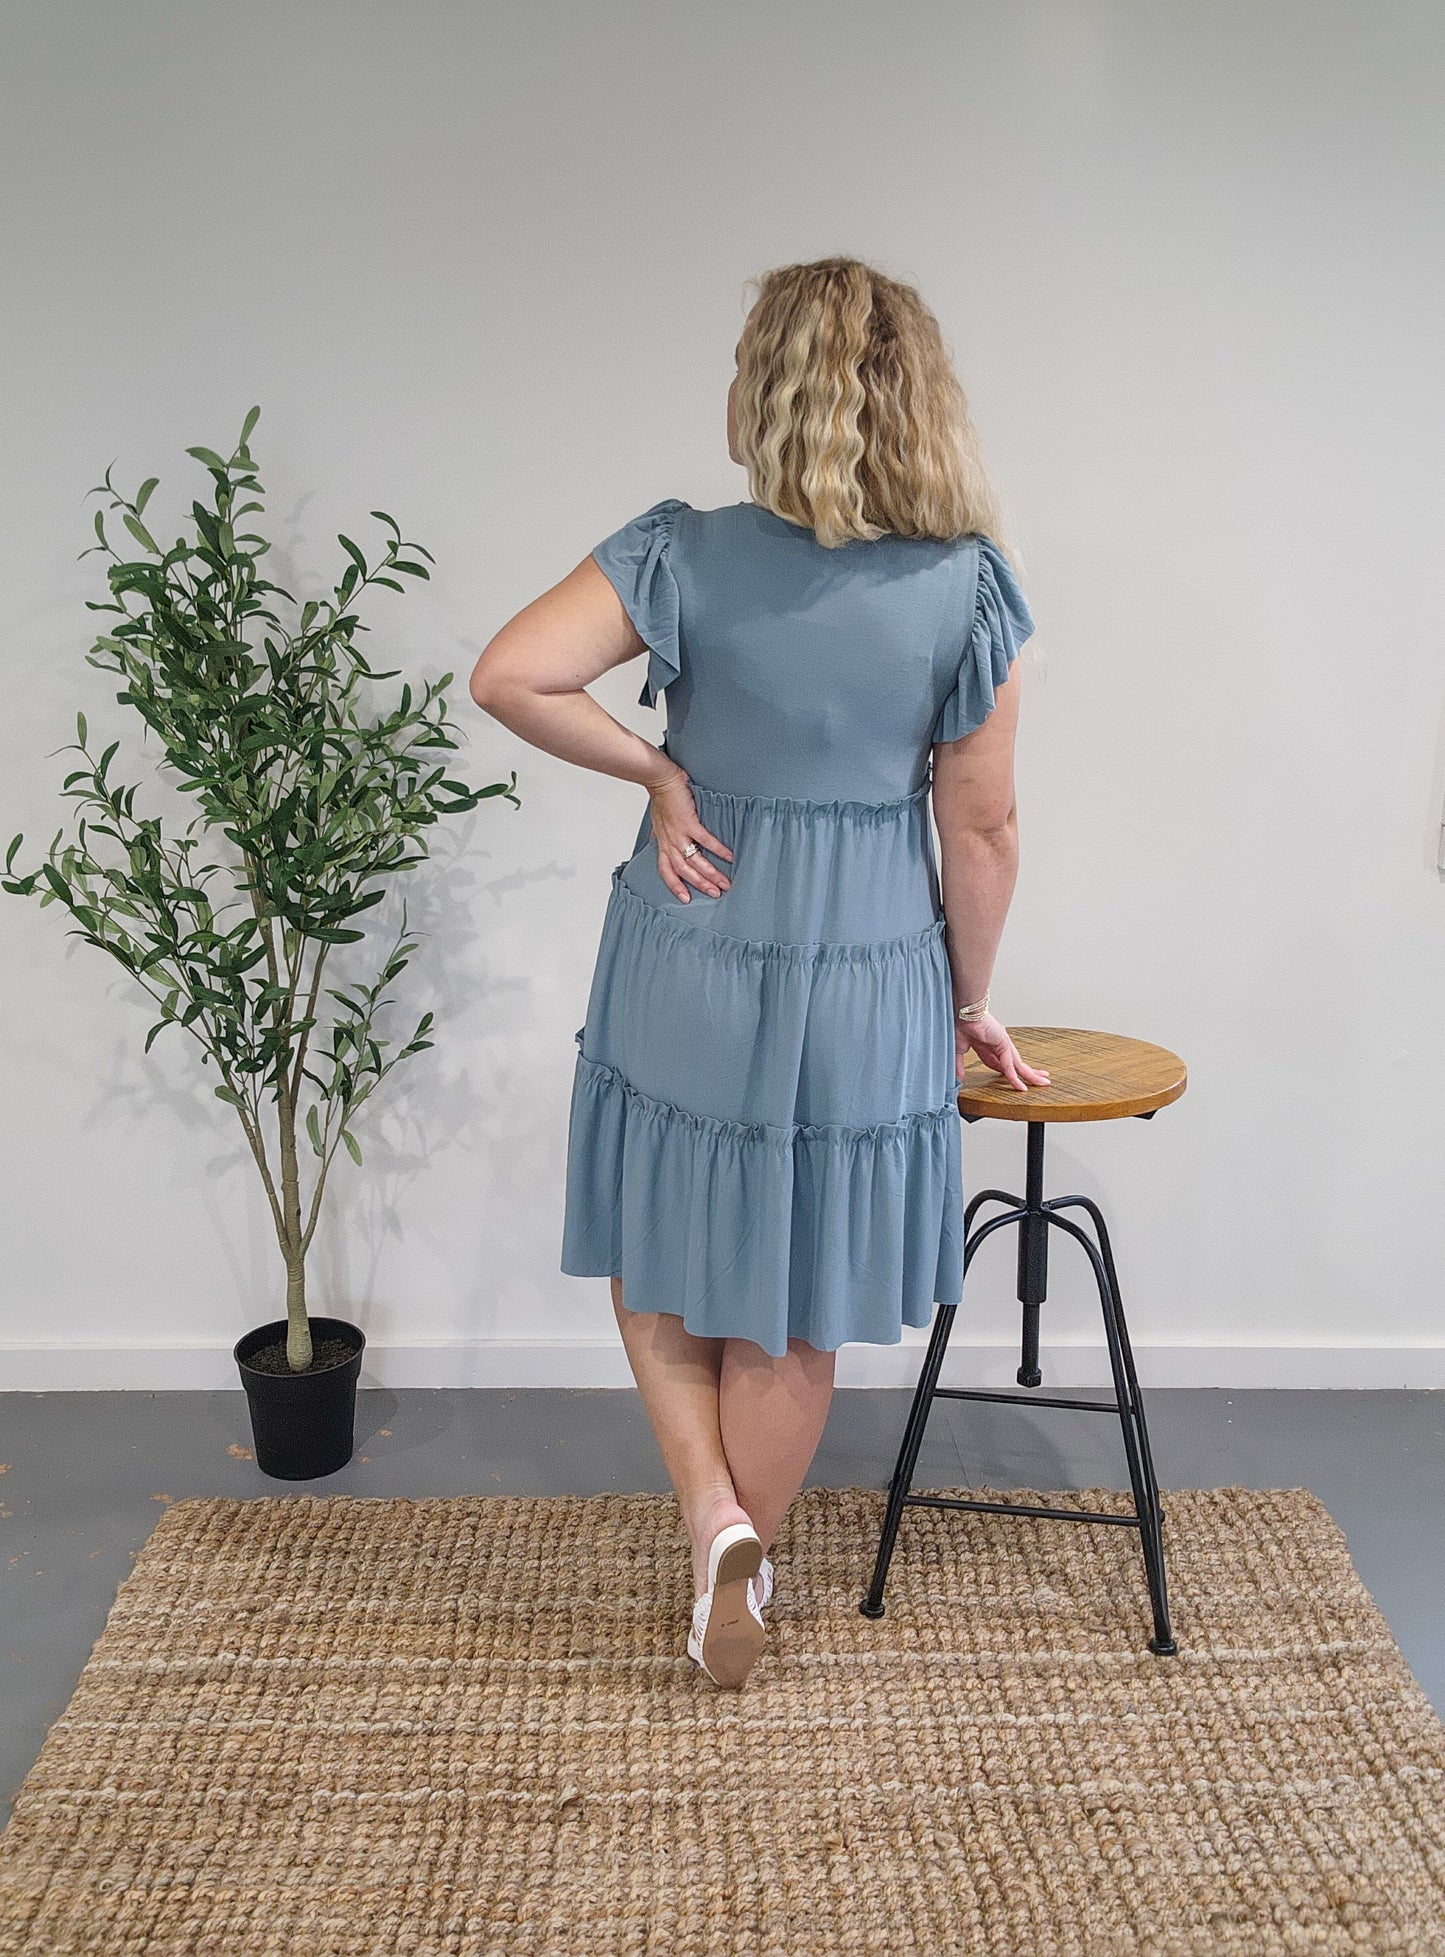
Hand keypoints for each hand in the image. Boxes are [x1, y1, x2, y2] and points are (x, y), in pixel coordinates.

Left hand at [644, 765, 733, 901]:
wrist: (660, 779)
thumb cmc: (662, 798)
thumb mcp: (659, 822)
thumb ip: (665, 835)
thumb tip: (665, 841)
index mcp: (663, 843)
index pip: (666, 871)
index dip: (675, 886)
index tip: (685, 899)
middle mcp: (669, 842)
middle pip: (683, 871)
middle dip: (700, 884)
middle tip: (715, 894)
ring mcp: (678, 833)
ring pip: (693, 861)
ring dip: (710, 873)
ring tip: (725, 882)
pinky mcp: (688, 822)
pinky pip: (705, 840)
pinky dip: (718, 850)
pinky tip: (730, 857)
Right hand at [955, 1011, 1051, 1092]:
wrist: (963, 1013)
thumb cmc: (959, 1024)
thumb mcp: (958, 1051)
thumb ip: (959, 1065)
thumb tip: (958, 1077)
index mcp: (988, 1045)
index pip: (1000, 1063)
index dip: (1007, 1074)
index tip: (1013, 1082)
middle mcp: (999, 1045)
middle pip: (1016, 1064)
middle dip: (1028, 1073)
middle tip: (1040, 1081)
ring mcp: (1003, 1044)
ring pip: (1019, 1065)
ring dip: (1031, 1075)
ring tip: (1043, 1082)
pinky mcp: (1004, 1044)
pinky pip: (1009, 1064)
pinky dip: (1014, 1076)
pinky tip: (1020, 1086)